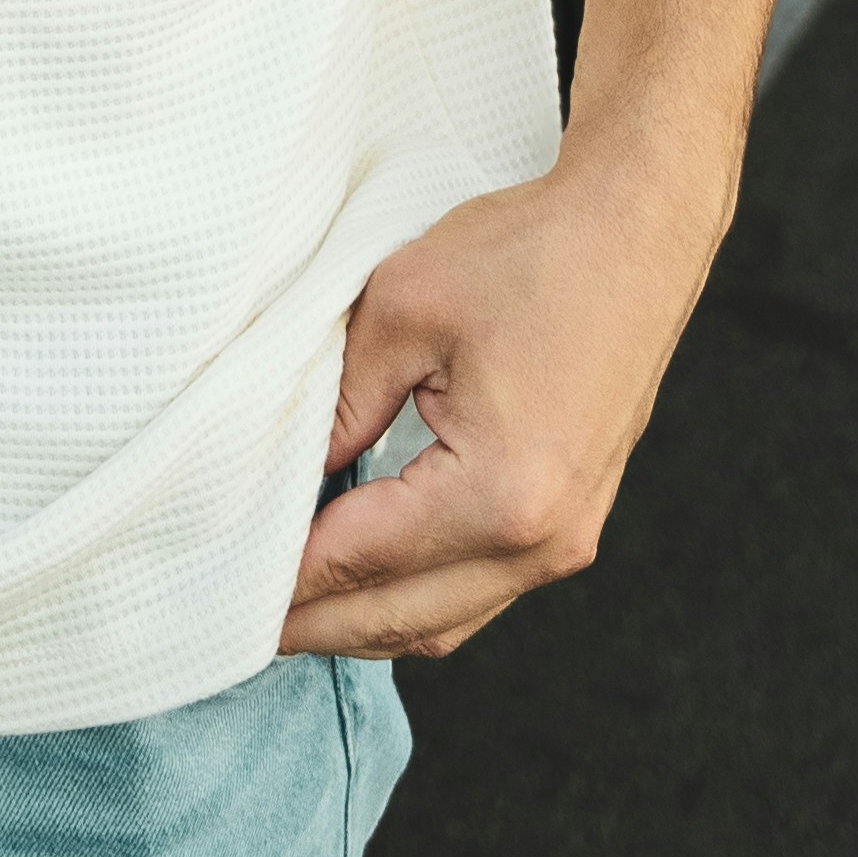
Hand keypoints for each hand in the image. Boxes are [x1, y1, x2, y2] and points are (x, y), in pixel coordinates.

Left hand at [277, 124, 730, 663]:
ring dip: (367, 620)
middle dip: (317, 625)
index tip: (218, 588)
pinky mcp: (573, 523)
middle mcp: (541, 543)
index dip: (283, 582)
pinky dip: (417, 594)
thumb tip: (289, 477)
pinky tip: (366, 569)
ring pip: (446, 622)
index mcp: (498, 496)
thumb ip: (339, 405)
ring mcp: (567, 541)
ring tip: (291, 602)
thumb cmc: (530, 255)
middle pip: (404, 621)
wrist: (638, 231)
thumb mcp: (403, 311)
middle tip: (237, 618)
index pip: (360, 561)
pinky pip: (481, 591)